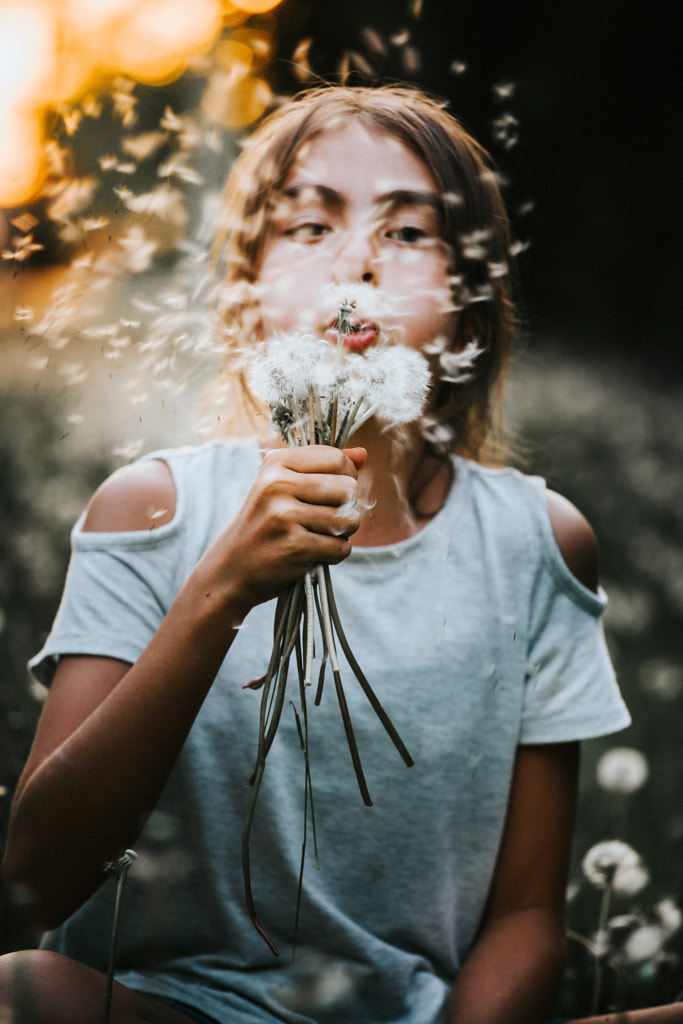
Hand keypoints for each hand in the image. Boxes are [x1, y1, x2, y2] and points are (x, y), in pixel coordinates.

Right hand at [199, 444, 366, 619]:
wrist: (229, 570)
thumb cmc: (263, 526)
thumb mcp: (283, 488)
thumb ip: (323, 469)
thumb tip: (363, 454)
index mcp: (276, 462)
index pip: (337, 459)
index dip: (347, 478)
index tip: (334, 494)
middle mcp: (278, 484)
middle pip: (348, 488)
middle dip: (348, 508)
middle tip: (328, 521)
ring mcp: (284, 515)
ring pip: (349, 519)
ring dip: (343, 533)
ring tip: (321, 537)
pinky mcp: (293, 546)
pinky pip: (340, 547)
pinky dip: (334, 555)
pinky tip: (314, 554)